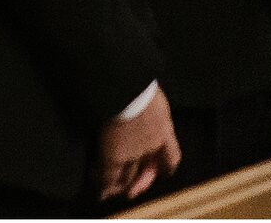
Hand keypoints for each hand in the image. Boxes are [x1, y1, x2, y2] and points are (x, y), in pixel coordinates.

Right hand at [96, 85, 181, 201]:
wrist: (123, 83)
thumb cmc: (133, 78)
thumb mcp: (150, 90)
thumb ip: (148, 100)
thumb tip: (140, 93)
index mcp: (163, 127)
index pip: (170, 154)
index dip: (165, 166)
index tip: (162, 172)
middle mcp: (152, 144)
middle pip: (149, 169)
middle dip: (141, 181)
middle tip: (133, 191)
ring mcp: (133, 151)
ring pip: (128, 174)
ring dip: (120, 185)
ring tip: (110, 193)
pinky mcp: (114, 154)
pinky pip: (109, 174)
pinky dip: (103, 184)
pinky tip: (99, 191)